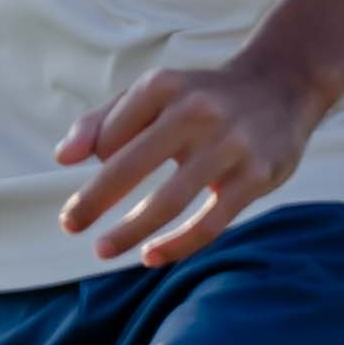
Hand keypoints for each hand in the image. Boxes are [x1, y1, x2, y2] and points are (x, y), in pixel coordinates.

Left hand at [56, 48, 321, 269]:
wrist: (281, 87)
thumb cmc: (200, 97)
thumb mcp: (153, 92)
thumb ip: (102, 120)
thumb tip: (62, 158)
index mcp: (164, 87)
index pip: (110, 135)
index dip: (98, 158)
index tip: (105, 169)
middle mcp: (196, 111)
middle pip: (130, 167)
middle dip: (93, 201)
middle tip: (69, 224)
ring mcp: (229, 145)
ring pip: (169, 201)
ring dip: (129, 231)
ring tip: (101, 250)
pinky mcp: (256, 176)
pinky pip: (210, 222)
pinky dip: (177, 245)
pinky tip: (150, 257)